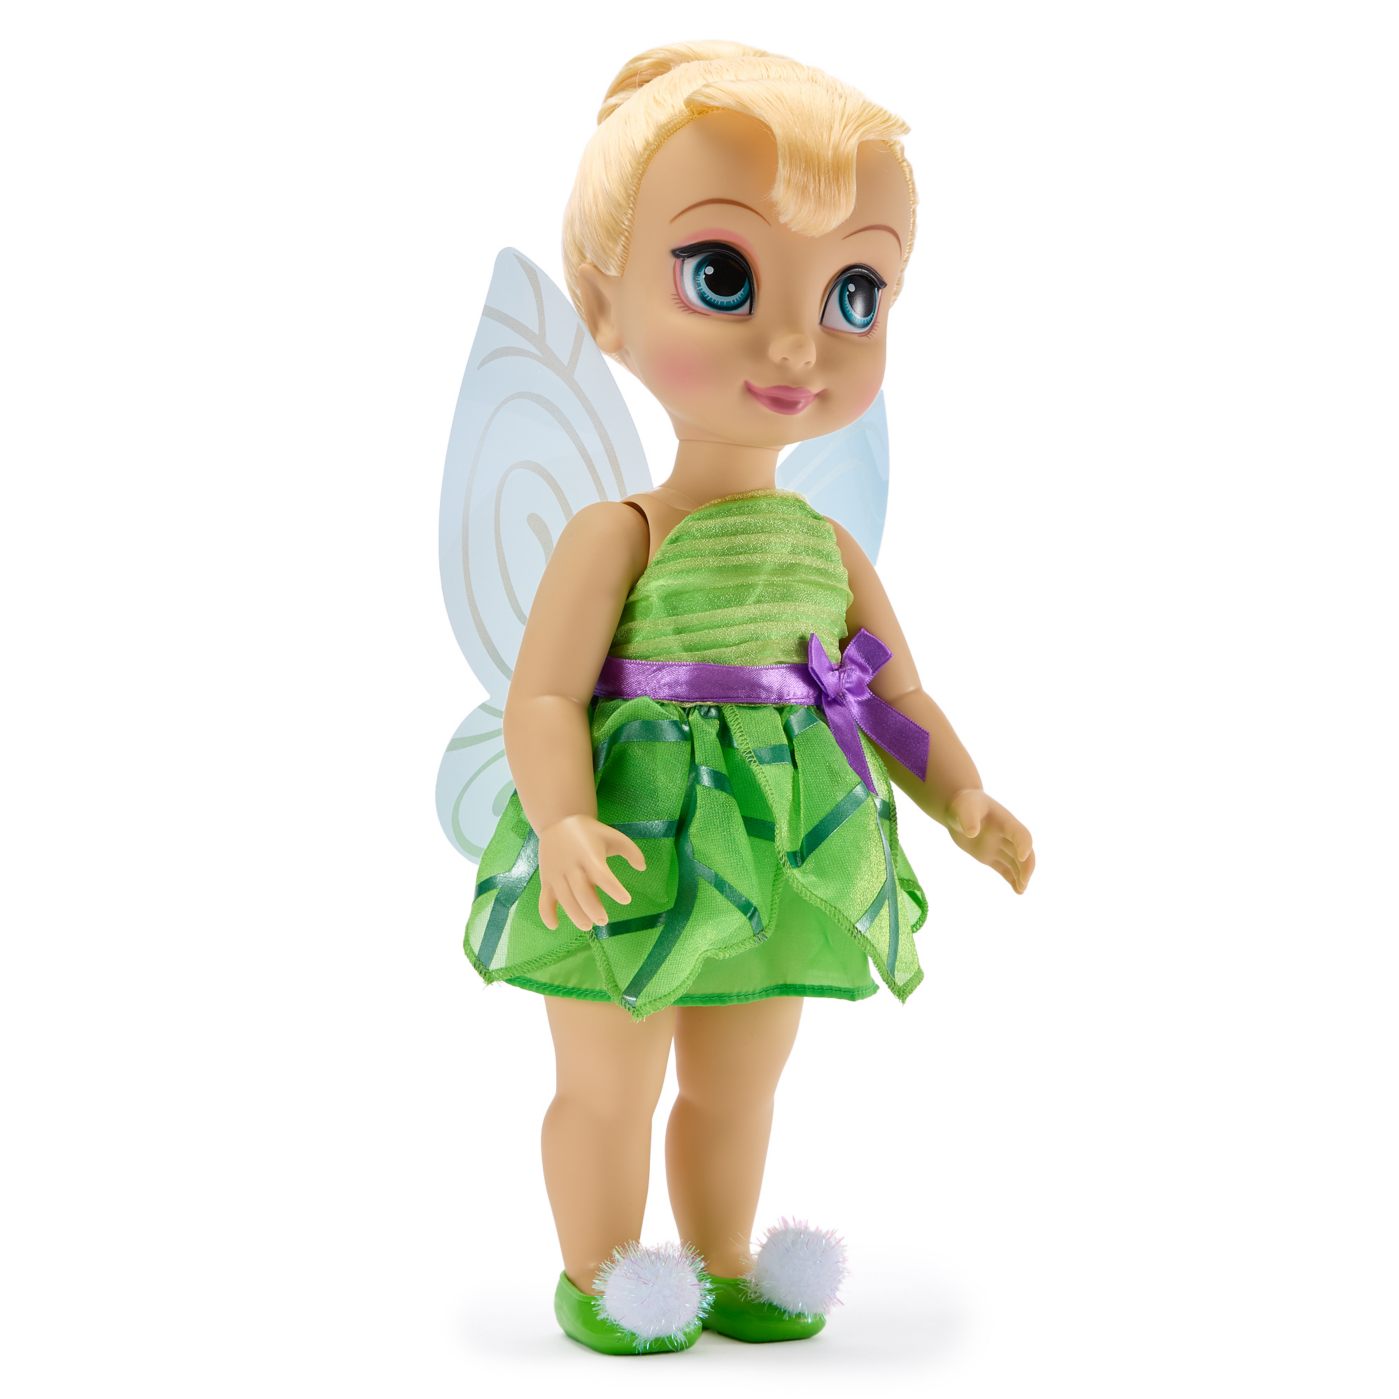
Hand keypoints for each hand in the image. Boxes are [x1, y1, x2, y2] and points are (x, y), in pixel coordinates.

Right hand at [537, 813, 646, 931]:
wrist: (558, 821)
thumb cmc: (590, 834)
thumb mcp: (613, 836)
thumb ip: (631, 851)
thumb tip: (642, 868)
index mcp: (589, 855)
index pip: (601, 874)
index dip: (613, 888)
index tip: (626, 899)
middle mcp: (572, 865)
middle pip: (581, 890)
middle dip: (592, 908)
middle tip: (604, 920)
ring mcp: (556, 873)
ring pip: (564, 898)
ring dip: (575, 914)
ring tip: (587, 925)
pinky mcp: (546, 880)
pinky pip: (543, 899)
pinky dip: (546, 913)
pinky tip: (554, 926)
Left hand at [945, 789, 1034, 893]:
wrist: (958, 808)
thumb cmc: (964, 804)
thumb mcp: (964, 808)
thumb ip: (969, 819)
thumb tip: (972, 833)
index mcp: (1005, 822)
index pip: (1021, 834)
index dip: (1024, 845)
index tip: (1022, 857)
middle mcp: (1007, 836)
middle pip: (1024, 852)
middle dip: (1026, 867)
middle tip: (1024, 882)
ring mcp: (1000, 846)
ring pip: (1016, 863)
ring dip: (1021, 876)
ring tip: (1020, 891)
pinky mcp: (990, 856)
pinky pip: (1005, 869)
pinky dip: (1012, 879)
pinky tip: (1017, 890)